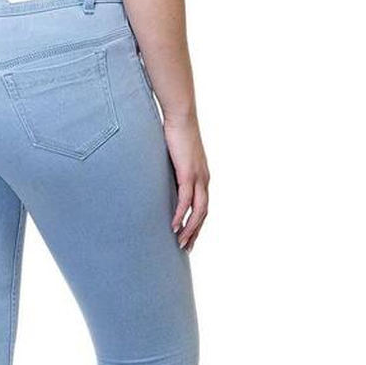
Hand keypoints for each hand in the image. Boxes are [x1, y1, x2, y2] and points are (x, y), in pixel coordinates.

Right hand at [164, 115, 208, 251]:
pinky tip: (174, 226)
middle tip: (185, 248)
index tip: (189, 239)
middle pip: (203, 213)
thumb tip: (161, 181)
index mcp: (202, 177)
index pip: (202, 207)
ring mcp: (198, 177)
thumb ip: (172, 173)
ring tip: (180, 242)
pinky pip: (186, 200)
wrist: (180, 116)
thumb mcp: (174, 159)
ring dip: (190, 228)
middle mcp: (204, 180)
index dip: (196, 225)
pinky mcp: (188, 173)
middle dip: (195, 232)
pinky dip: (181, 214)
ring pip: (198, 210)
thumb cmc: (175, 134)